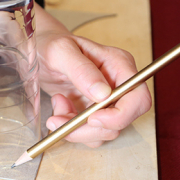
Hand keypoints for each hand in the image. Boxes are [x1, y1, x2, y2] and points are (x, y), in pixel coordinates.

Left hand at [35, 4, 151, 147]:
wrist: (41, 53)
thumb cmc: (52, 45)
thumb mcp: (60, 52)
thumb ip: (81, 70)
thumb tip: (103, 94)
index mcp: (119, 65)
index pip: (138, 99)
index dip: (120, 115)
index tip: (92, 118)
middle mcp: (118, 85)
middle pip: (122, 122)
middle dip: (89, 128)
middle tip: (59, 120)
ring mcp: (107, 102)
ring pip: (104, 132)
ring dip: (76, 128)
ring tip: (58, 104)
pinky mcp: (94, 113)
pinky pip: (89, 134)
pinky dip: (71, 129)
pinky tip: (60, 108)